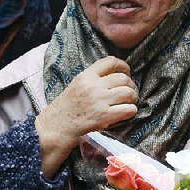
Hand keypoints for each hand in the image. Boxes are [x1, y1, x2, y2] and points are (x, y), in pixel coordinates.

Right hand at [35, 56, 136, 176]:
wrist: (56, 127)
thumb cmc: (66, 107)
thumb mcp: (76, 85)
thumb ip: (93, 78)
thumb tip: (115, 75)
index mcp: (86, 76)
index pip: (110, 62)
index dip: (123, 66)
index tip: (126, 72)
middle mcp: (94, 86)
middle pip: (123, 78)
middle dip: (130, 85)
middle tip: (128, 91)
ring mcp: (100, 101)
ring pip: (128, 93)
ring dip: (132, 98)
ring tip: (128, 102)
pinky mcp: (104, 117)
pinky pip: (128, 109)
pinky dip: (131, 110)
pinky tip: (126, 112)